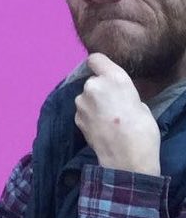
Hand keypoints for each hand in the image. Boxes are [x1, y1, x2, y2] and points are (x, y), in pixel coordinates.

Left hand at [75, 53, 161, 174]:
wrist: (127, 159)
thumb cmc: (143, 130)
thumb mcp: (141, 105)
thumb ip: (123, 94)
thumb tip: (116, 96)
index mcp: (114, 78)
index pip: (95, 59)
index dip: (100, 65)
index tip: (105, 73)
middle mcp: (93, 85)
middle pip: (92, 81)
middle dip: (100, 89)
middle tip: (113, 105)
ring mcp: (81, 101)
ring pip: (86, 97)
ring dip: (93, 104)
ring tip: (107, 120)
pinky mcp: (75, 117)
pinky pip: (83, 111)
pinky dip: (89, 116)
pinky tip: (101, 128)